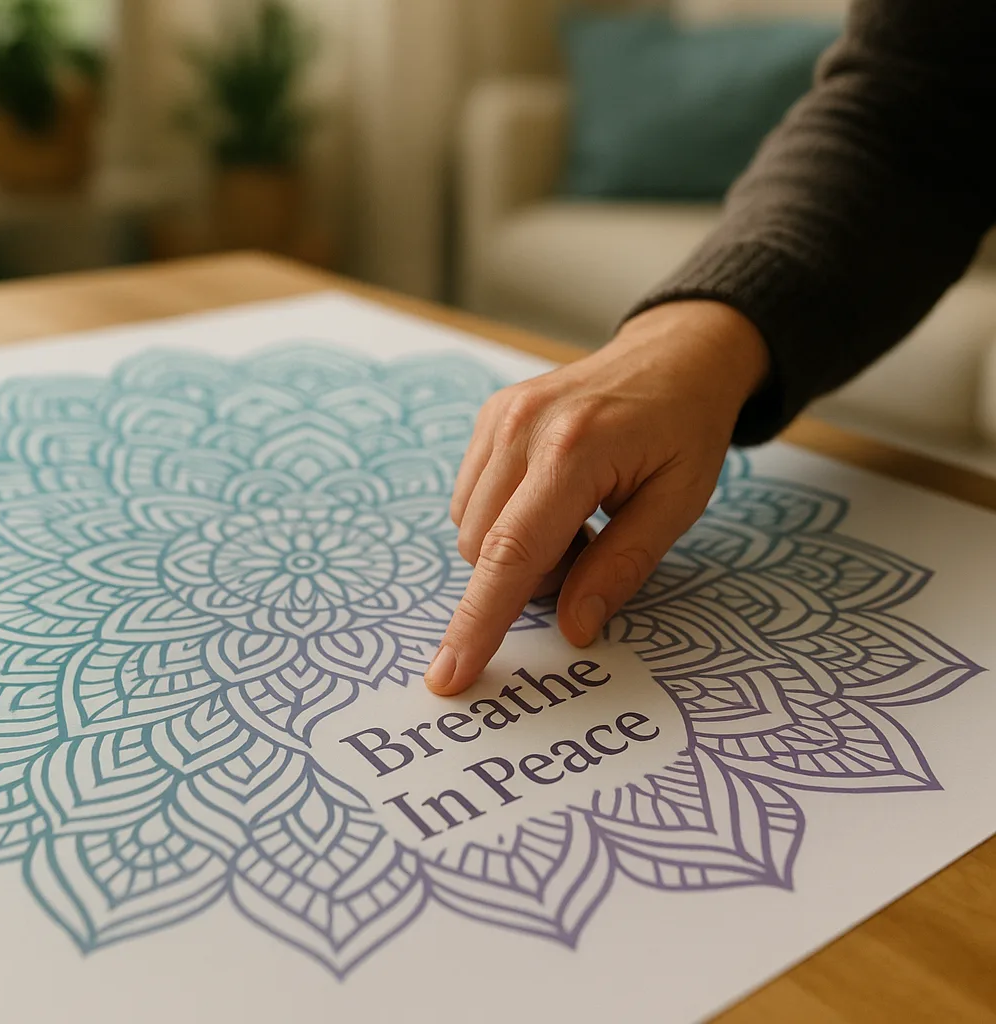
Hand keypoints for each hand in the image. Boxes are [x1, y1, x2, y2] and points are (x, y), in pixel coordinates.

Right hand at [424, 300, 769, 695]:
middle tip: (590, 550)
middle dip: (526, 578)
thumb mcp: (678, 504)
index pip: (512, 552)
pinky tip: (551, 499)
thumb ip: (622, 567)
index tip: (449, 675)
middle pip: (482, 548)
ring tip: (576, 520)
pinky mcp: (490, 415)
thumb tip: (574, 629)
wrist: (674, 356)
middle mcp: (521, 428)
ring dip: (515, 549)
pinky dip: (504, 519)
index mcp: (574, 451)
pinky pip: (470, 497)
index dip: (479, 621)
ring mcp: (499, 417)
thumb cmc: (685, 430)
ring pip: (469, 527)